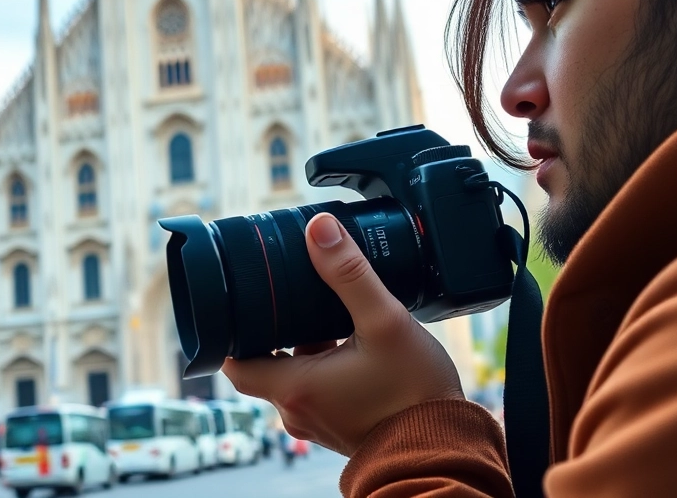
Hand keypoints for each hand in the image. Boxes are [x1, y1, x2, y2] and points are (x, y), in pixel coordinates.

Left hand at [223, 212, 463, 455]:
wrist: (444, 446)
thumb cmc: (414, 394)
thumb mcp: (384, 321)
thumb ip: (350, 273)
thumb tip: (320, 229)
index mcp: (295, 388)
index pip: (234, 364)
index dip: (232, 333)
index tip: (243, 303)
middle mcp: (298, 411)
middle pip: (265, 363)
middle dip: (278, 330)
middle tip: (295, 297)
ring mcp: (319, 422)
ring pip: (295, 375)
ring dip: (307, 347)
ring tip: (334, 317)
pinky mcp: (340, 426)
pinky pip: (318, 390)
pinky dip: (326, 365)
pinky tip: (355, 343)